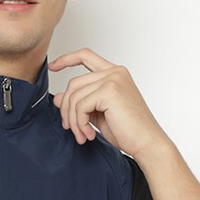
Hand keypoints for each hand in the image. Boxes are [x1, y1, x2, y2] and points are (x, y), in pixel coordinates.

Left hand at [50, 48, 165, 157]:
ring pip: (74, 96)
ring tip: (82, 135)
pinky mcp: (110, 91)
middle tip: (71, 129)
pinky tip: (89, 134)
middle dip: (67, 109)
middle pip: (74, 83)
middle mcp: (114, 72)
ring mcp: (113, 79)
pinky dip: (79, 123)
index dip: (66, 59)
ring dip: (73, 120)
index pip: (85, 56)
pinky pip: (80, 106)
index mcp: (115, 73)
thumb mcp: (97, 115)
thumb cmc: (127, 131)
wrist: (147, 143)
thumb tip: (58, 98)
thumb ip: (80, 103)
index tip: (52, 66)